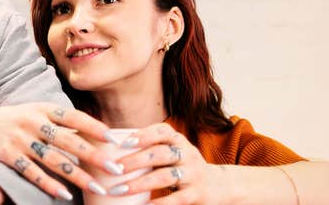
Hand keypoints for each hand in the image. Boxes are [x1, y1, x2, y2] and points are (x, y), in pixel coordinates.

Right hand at [0, 103, 122, 199]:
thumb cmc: (16, 121)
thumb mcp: (36, 112)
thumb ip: (60, 121)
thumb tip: (94, 132)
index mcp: (42, 109)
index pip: (73, 117)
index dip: (94, 127)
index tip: (114, 139)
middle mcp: (32, 122)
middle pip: (68, 141)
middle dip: (94, 156)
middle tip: (114, 169)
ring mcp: (20, 139)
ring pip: (54, 160)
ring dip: (77, 176)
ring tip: (96, 188)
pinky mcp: (8, 155)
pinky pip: (32, 172)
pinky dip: (48, 184)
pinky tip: (64, 194)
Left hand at [109, 123, 225, 203]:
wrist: (219, 185)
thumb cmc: (182, 166)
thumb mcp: (172, 151)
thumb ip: (149, 148)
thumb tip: (108, 149)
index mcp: (178, 140)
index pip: (162, 131)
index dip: (143, 135)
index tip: (123, 143)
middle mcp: (187, 154)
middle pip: (160, 154)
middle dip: (135, 161)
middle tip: (114, 168)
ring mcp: (193, 174)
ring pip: (165, 176)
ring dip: (139, 183)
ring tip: (119, 190)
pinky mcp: (197, 194)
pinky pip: (176, 199)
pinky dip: (158, 203)